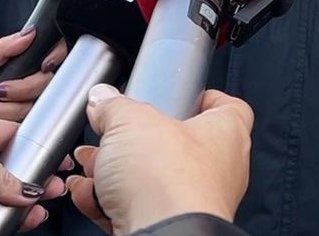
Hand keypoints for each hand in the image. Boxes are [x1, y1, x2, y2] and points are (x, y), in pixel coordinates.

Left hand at [0, 30, 67, 121]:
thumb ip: (4, 48)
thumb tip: (30, 32)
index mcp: (12, 64)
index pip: (46, 58)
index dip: (52, 60)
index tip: (44, 65)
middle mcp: (17, 85)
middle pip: (45, 84)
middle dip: (22, 88)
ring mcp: (14, 107)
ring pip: (33, 105)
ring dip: (5, 107)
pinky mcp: (8, 128)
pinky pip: (22, 125)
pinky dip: (1, 120)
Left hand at [0, 115, 65, 234]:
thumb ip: (0, 171)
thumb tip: (26, 188)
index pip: (17, 139)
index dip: (39, 148)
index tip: (60, 158)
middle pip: (15, 172)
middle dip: (39, 178)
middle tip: (57, 184)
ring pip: (6, 199)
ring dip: (29, 203)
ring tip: (44, 204)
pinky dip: (10, 223)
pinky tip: (23, 219)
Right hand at [67, 85, 253, 234]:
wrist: (163, 235)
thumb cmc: (170, 180)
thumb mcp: (133, 123)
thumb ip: (116, 107)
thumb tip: (105, 101)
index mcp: (227, 133)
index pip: (227, 107)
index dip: (204, 99)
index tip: (182, 96)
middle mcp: (218, 168)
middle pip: (174, 144)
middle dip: (134, 141)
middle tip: (112, 134)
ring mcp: (195, 200)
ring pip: (151, 179)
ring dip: (115, 172)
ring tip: (93, 164)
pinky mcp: (170, 224)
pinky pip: (137, 208)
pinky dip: (111, 201)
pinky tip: (91, 194)